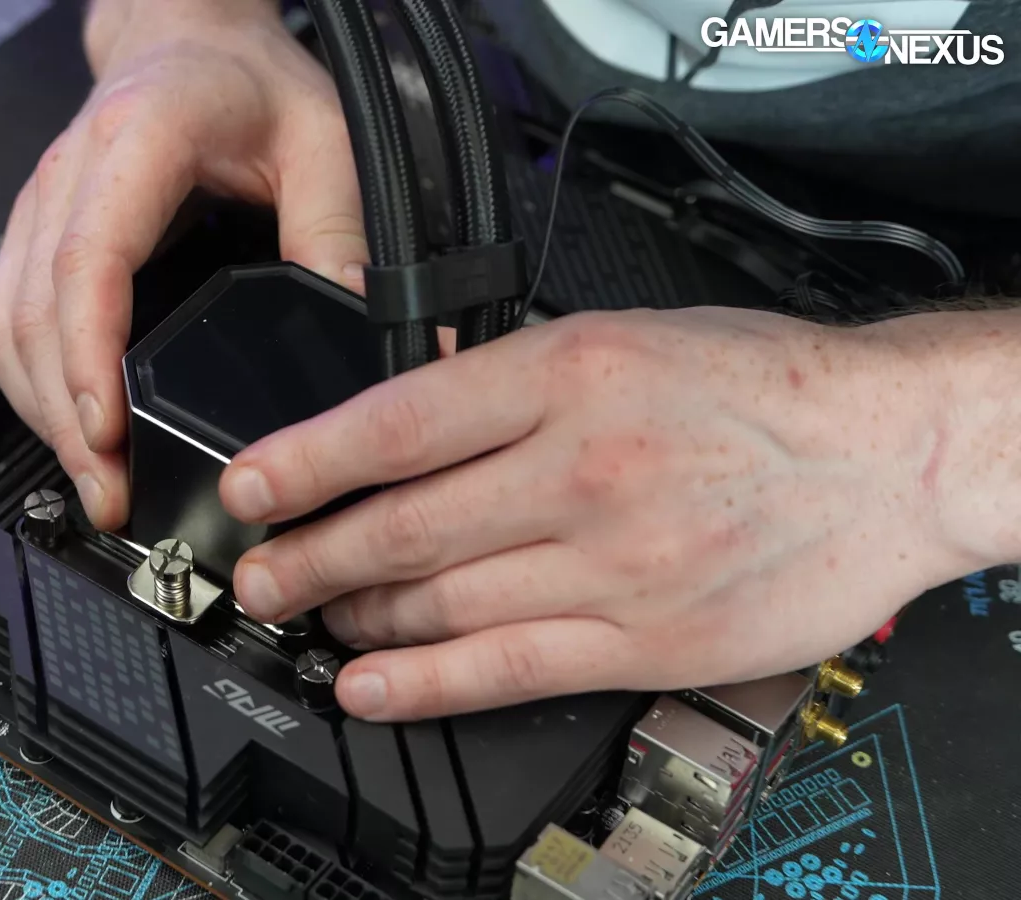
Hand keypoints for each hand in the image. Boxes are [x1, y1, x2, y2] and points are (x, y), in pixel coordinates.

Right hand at [0, 0, 367, 528]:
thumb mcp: (319, 135)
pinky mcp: (23, 241)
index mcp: (134, 145)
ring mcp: (33, 212)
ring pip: (4, 327)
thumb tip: (351, 318)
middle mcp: (65, 179)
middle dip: (69, 419)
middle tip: (114, 492)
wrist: (183, 36)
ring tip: (84, 481)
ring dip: (34, 414)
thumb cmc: (240, 78)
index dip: (90, 358)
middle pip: (39, 315)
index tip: (107, 430)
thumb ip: (335, 227)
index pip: (88, 263)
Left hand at [218, 307, 979, 720]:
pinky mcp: (646, 638)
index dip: (303, 463)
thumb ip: (511, 378)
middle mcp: (582, 466)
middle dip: (309, 556)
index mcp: (568, 372)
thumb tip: (401, 419)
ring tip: (312, 616)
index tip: (248, 488)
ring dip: (356, 616)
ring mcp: (614, 561)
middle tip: (259, 575)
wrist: (892, 451)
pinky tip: (368, 684)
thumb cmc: (761, 386)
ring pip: (441, 601)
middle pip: (403, 525)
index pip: (396, 422)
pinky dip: (423, 682)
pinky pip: (507, 666)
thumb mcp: (623, 336)